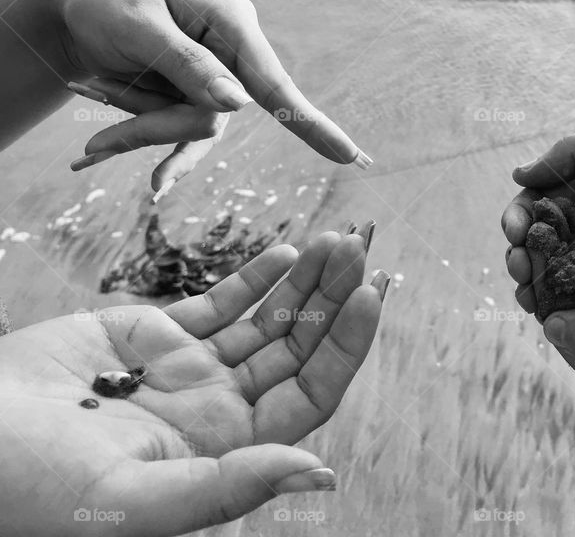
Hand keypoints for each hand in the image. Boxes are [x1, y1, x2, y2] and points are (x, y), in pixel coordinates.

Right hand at [0, 231, 387, 536]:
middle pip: (297, 348)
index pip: (311, 392)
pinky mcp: (156, 335)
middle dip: (332, 299)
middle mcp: (221, 408)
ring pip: (266, 320)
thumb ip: (230, 485)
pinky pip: (220, 303)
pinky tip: (286, 250)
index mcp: (228, 448)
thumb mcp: (135, 502)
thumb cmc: (36, 487)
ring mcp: (191, 369)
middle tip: (360, 249)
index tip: (370, 293)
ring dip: (303, 282)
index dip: (346, 345)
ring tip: (336, 241)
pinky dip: (254, 276)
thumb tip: (321, 473)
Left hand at [40, 0, 370, 194]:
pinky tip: (120, 170)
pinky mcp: (199, 101)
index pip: (275, 83)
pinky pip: (181, 138)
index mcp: (233, 22)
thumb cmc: (106, 6)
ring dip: (137, 125)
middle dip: (154, 124)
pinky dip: (145, 143)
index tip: (351, 156)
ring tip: (87, 108)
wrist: (77, 12)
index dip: (310, 123)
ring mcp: (218, 80)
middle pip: (216, 115)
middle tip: (92, 141)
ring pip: (194, 130)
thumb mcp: (139, 29)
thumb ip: (187, 64)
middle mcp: (235, 53)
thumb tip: (236, 106)